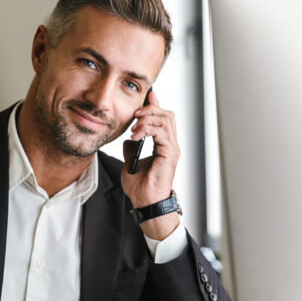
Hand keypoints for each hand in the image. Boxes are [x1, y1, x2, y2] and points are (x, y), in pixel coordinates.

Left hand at [122, 90, 180, 239]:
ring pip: (165, 120)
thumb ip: (132, 149)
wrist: (145, 202)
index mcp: (164, 145)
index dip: (155, 106)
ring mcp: (172, 149)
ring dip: (147, 120)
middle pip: (167, 115)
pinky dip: (147, 130)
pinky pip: (162, 132)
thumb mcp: (130, 163)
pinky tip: (136, 136)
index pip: (163, 118)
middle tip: (135, 115)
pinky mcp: (169, 154)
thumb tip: (129, 139)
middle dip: (150, 110)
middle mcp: (171, 145)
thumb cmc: (141, 188)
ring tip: (134, 128)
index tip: (145, 98)